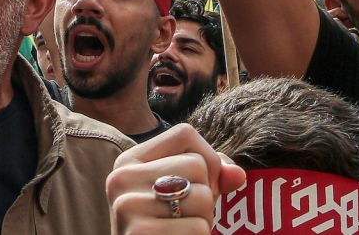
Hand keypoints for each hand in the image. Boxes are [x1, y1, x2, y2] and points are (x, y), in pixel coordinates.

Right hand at [106, 124, 246, 233]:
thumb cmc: (165, 228)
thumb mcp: (182, 194)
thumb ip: (210, 176)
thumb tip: (237, 174)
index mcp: (128, 161)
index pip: (184, 133)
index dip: (207, 159)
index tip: (198, 186)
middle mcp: (121, 178)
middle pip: (197, 165)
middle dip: (206, 196)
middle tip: (185, 217)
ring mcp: (127, 206)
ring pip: (203, 197)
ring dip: (203, 221)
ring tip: (180, 229)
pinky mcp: (139, 232)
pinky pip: (197, 228)